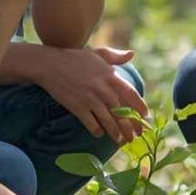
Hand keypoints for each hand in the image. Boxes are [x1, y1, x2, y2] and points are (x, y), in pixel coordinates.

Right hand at [32, 46, 148, 143]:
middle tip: (136, 137)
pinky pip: (91, 124)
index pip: (131, 94)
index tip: (145, 117)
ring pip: (108, 121)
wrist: (50, 64)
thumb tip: (132, 54)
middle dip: (131, 126)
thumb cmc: (75, 58)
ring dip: (116, 133)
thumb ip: (116, 56)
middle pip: (122, 112)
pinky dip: (97, 131)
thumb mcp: (98, 53)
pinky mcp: (77, 107)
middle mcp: (102, 88)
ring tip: (121, 141)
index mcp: (110, 76)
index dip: (140, 107)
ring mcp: (90, 99)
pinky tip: (100, 134)